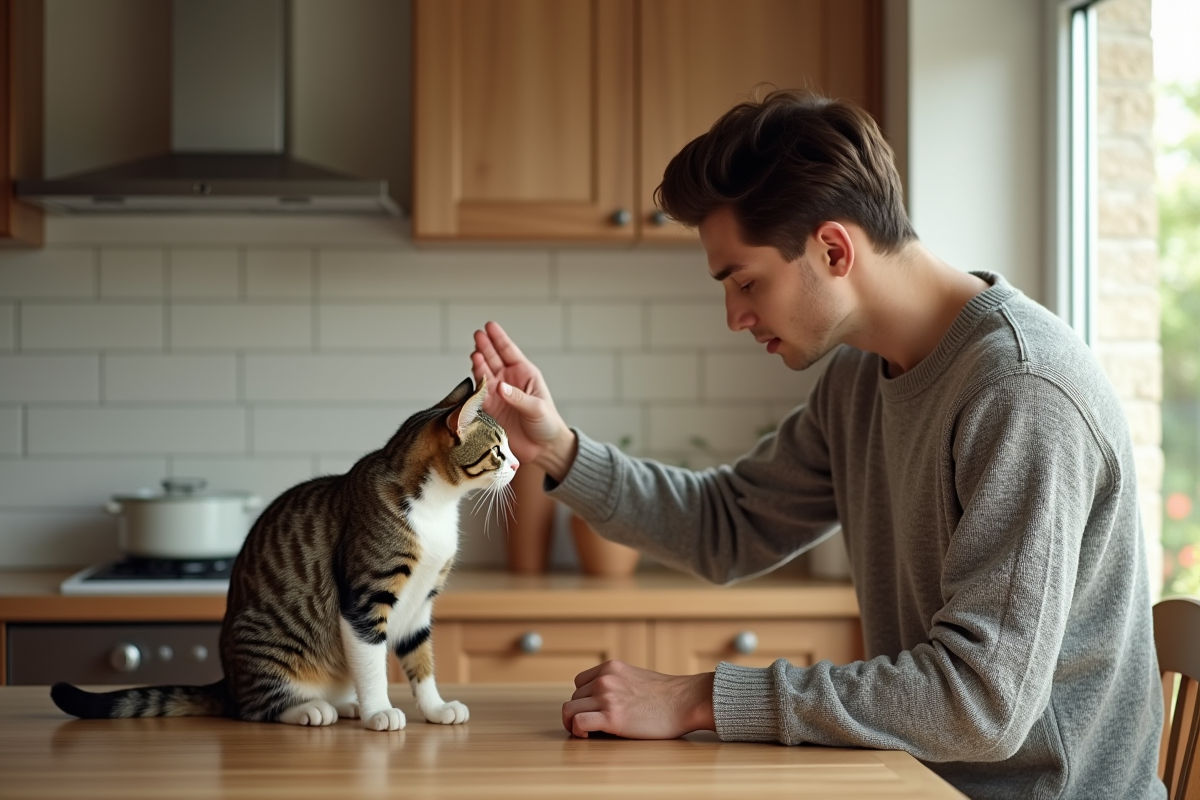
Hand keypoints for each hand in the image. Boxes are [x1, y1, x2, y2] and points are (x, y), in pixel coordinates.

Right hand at [471, 321, 575, 475]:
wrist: (543, 449)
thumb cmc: (547, 424)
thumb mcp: (537, 408)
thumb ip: (518, 397)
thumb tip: (500, 387)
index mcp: (525, 374)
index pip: (509, 352)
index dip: (499, 338)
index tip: (489, 326)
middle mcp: (510, 381)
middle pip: (494, 359)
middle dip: (486, 346)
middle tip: (477, 335)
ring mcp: (499, 394)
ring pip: (485, 374)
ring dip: (479, 364)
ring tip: (475, 355)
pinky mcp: (491, 409)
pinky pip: (480, 394)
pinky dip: (475, 385)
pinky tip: (472, 377)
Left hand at [561, 660, 715, 738]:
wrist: (686, 700)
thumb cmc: (667, 695)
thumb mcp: (635, 676)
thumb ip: (617, 682)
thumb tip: (604, 699)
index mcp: (610, 668)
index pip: (579, 683)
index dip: (584, 699)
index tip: (593, 711)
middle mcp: (605, 679)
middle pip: (574, 698)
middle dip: (581, 713)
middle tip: (593, 726)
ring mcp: (606, 697)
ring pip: (570, 710)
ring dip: (574, 723)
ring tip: (588, 732)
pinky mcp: (611, 717)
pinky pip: (577, 722)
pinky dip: (577, 730)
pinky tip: (587, 735)